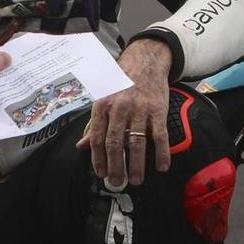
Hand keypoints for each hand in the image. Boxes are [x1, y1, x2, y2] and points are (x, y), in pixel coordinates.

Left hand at [77, 39, 172, 186]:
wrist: (145, 61)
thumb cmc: (121, 83)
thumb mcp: (103, 100)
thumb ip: (94, 125)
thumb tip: (81, 146)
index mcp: (102, 106)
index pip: (97, 138)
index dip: (98, 159)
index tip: (100, 173)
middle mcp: (119, 108)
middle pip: (115, 143)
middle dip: (115, 167)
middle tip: (117, 182)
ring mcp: (139, 109)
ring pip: (136, 142)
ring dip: (136, 165)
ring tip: (136, 180)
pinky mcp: (157, 109)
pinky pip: (159, 135)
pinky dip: (161, 153)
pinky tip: (162, 166)